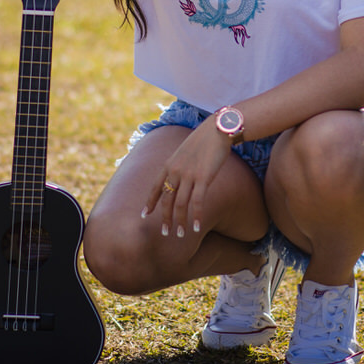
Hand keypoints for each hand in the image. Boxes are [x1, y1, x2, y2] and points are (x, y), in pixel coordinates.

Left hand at [141, 119, 229, 238]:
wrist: (218, 129)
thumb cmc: (204, 140)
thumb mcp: (185, 151)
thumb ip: (179, 165)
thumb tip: (179, 178)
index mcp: (169, 164)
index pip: (156, 187)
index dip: (150, 202)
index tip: (145, 215)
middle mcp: (175, 171)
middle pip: (167, 200)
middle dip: (165, 218)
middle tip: (165, 232)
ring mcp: (189, 175)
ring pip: (180, 204)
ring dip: (180, 222)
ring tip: (181, 234)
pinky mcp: (203, 178)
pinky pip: (197, 202)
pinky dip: (196, 216)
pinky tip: (196, 227)